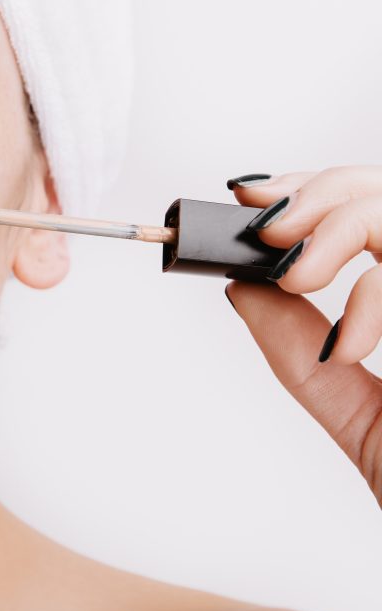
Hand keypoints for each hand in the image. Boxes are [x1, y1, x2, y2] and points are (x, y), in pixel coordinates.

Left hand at [225, 166, 381, 503]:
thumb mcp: (365, 422)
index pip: (380, 208)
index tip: (251, 199)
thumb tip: (242, 290)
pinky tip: (354, 344)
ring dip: (346, 225)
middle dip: (322, 193)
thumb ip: (305, 355)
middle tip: (265, 229)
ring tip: (297, 274)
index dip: (317, 188)